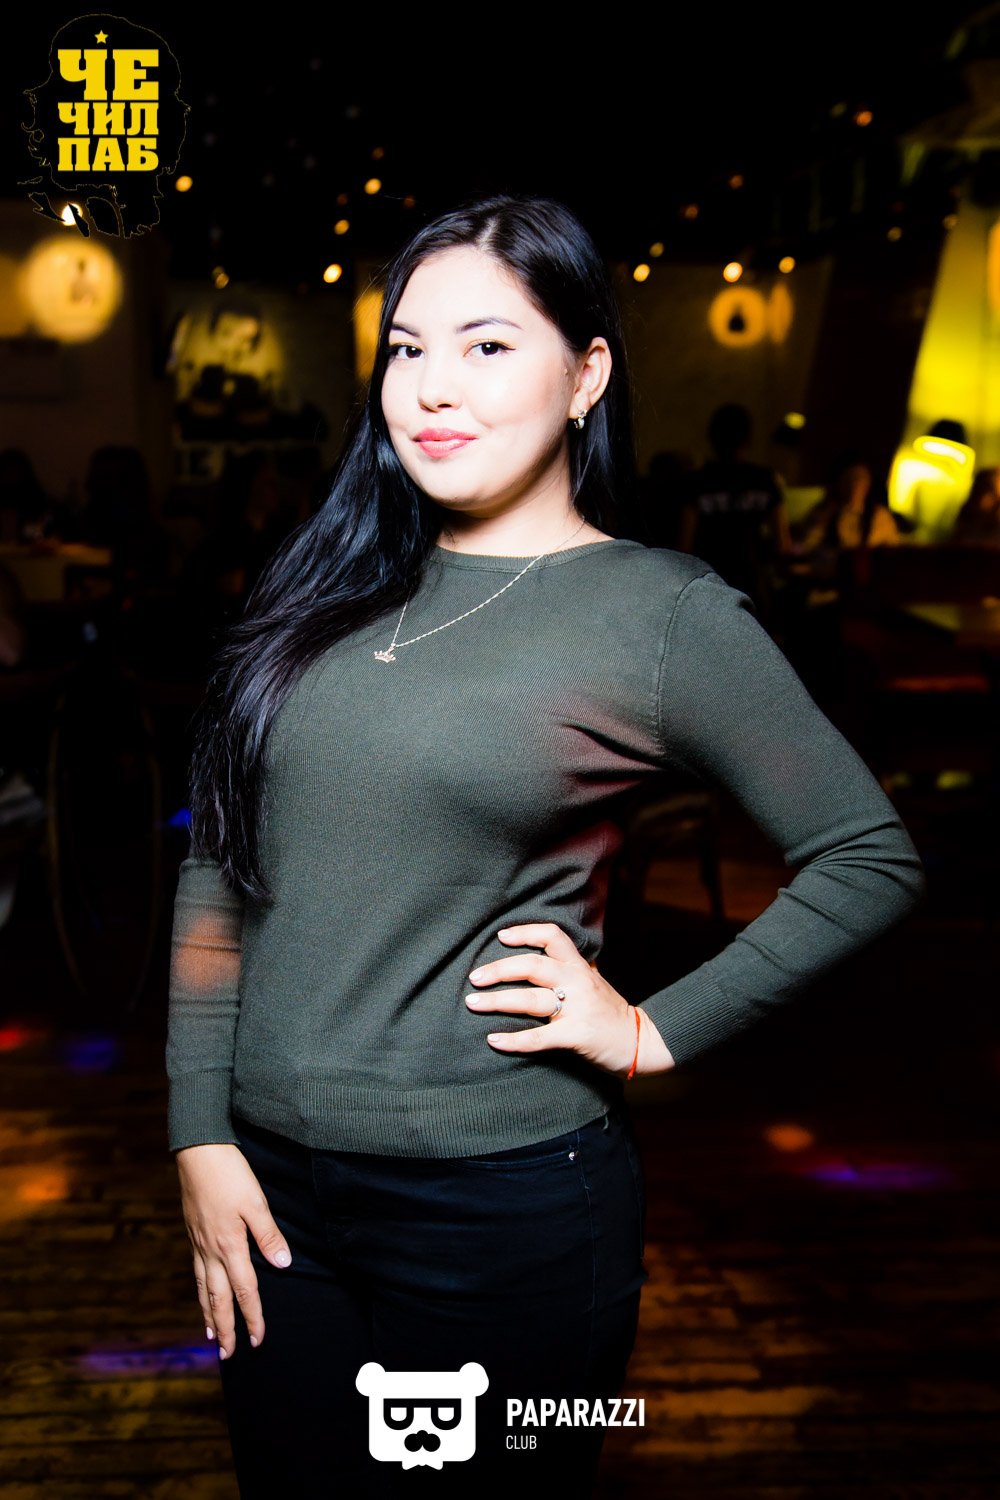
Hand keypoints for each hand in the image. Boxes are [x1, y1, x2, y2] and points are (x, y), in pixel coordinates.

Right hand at [174, 1143, 293, 1360]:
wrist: (197, 1152)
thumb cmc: (230, 1174)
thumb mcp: (256, 1202)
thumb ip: (269, 1236)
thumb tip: (283, 1265)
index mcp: (230, 1246)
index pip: (245, 1291)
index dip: (253, 1317)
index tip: (258, 1339)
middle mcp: (211, 1251)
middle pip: (218, 1299)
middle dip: (225, 1329)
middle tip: (229, 1355)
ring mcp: (198, 1243)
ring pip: (202, 1289)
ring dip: (208, 1315)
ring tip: (211, 1337)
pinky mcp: (192, 1233)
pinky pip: (195, 1273)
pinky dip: (198, 1292)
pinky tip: (200, 1294)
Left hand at [465, 922, 674, 1077]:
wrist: (641, 1041)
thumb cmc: (610, 1011)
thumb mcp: (593, 980)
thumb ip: (569, 968)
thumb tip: (538, 953)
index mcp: (580, 966)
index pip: (552, 936)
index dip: (525, 932)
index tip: (500, 936)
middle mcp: (578, 982)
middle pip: (533, 966)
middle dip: (499, 969)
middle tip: (474, 978)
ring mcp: (577, 1008)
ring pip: (531, 999)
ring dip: (497, 1001)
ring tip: (473, 1003)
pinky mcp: (576, 1035)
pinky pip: (539, 1037)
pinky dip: (514, 1040)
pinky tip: (493, 1040)